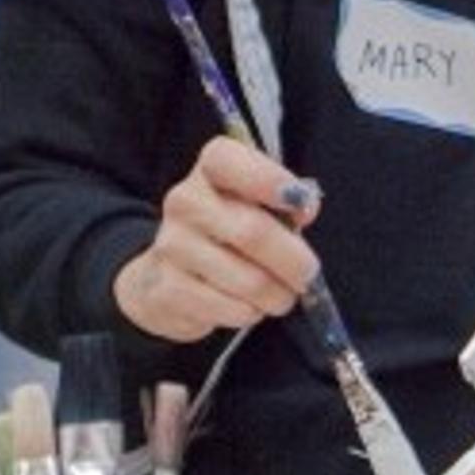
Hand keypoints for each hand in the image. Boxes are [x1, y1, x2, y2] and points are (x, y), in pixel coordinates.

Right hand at [112, 135, 321, 343]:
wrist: (167, 274)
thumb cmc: (227, 231)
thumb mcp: (256, 204)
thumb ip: (285, 202)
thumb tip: (305, 207)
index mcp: (209, 169)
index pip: (228, 161)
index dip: (268, 179)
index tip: (300, 204)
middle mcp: (184, 201)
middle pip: (252, 232)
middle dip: (294, 261)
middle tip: (307, 274)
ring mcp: (171, 246)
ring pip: (248, 280)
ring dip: (278, 294)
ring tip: (282, 295)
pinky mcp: (166, 289)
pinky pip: (230, 309)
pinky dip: (252, 312)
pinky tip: (250, 306)